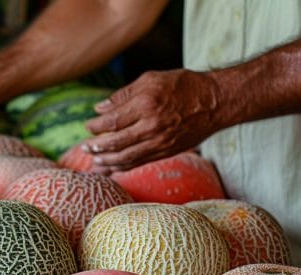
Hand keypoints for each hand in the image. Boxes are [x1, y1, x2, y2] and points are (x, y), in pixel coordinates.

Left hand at [82, 69, 222, 172]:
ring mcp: (160, 142)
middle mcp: (152, 126)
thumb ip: (123, 95)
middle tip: (84, 148)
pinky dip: (124, 167)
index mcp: (146, 104)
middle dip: (96, 147)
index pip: (112, 121)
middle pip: (115, 143)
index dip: (96, 127)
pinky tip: (112, 169)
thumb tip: (99, 109)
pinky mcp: (166, 152)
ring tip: (95, 162)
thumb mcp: (151, 80)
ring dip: (107, 162)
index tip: (87, 127)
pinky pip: (140, 162)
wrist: (216, 102)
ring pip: (126, 158)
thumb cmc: (182, 85)